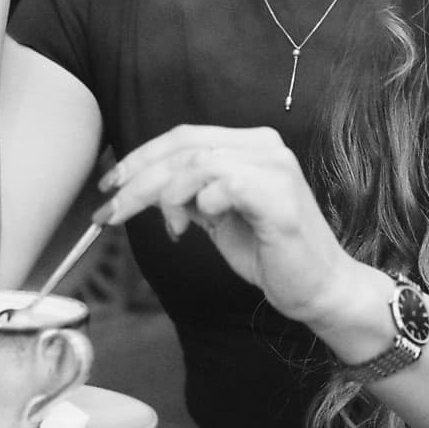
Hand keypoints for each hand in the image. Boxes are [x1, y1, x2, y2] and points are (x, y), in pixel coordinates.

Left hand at [98, 124, 365, 328]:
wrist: (319, 289)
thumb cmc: (270, 254)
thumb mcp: (216, 218)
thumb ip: (188, 195)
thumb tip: (144, 188)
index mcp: (250, 145)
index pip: (183, 137)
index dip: (140, 157)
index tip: (109, 185)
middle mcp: (265, 147)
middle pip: (183, 147)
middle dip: (137, 179)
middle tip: (110, 211)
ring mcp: (275, 168)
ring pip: (195, 164)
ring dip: (165, 197)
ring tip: (170, 229)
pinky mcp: (278, 197)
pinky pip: (221, 186)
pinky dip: (198, 205)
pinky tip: (194, 227)